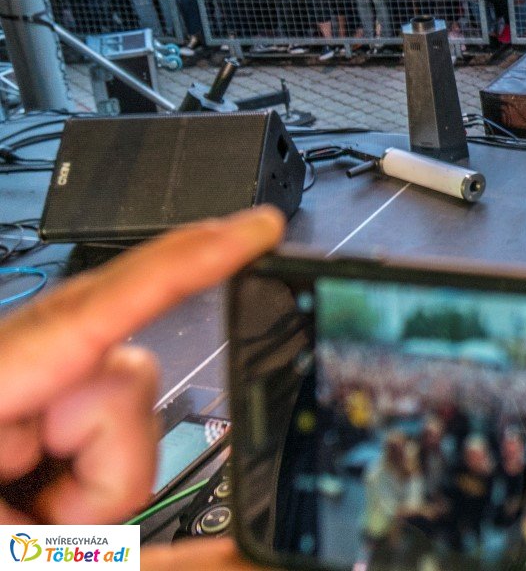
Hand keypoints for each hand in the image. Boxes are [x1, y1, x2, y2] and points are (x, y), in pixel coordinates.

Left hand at [0, 207, 283, 526]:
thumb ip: (127, 551)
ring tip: (26, 523)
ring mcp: (11, 395)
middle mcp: (0, 378)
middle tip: (44, 526)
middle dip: (106, 467)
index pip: (94, 313)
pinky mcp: (21, 413)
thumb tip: (233, 563)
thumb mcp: (21, 555)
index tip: (258, 229)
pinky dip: (81, 481)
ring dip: (92, 484)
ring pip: (120, 414)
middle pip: (120, 383)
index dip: (186, 262)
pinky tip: (29, 511)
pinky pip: (94, 432)